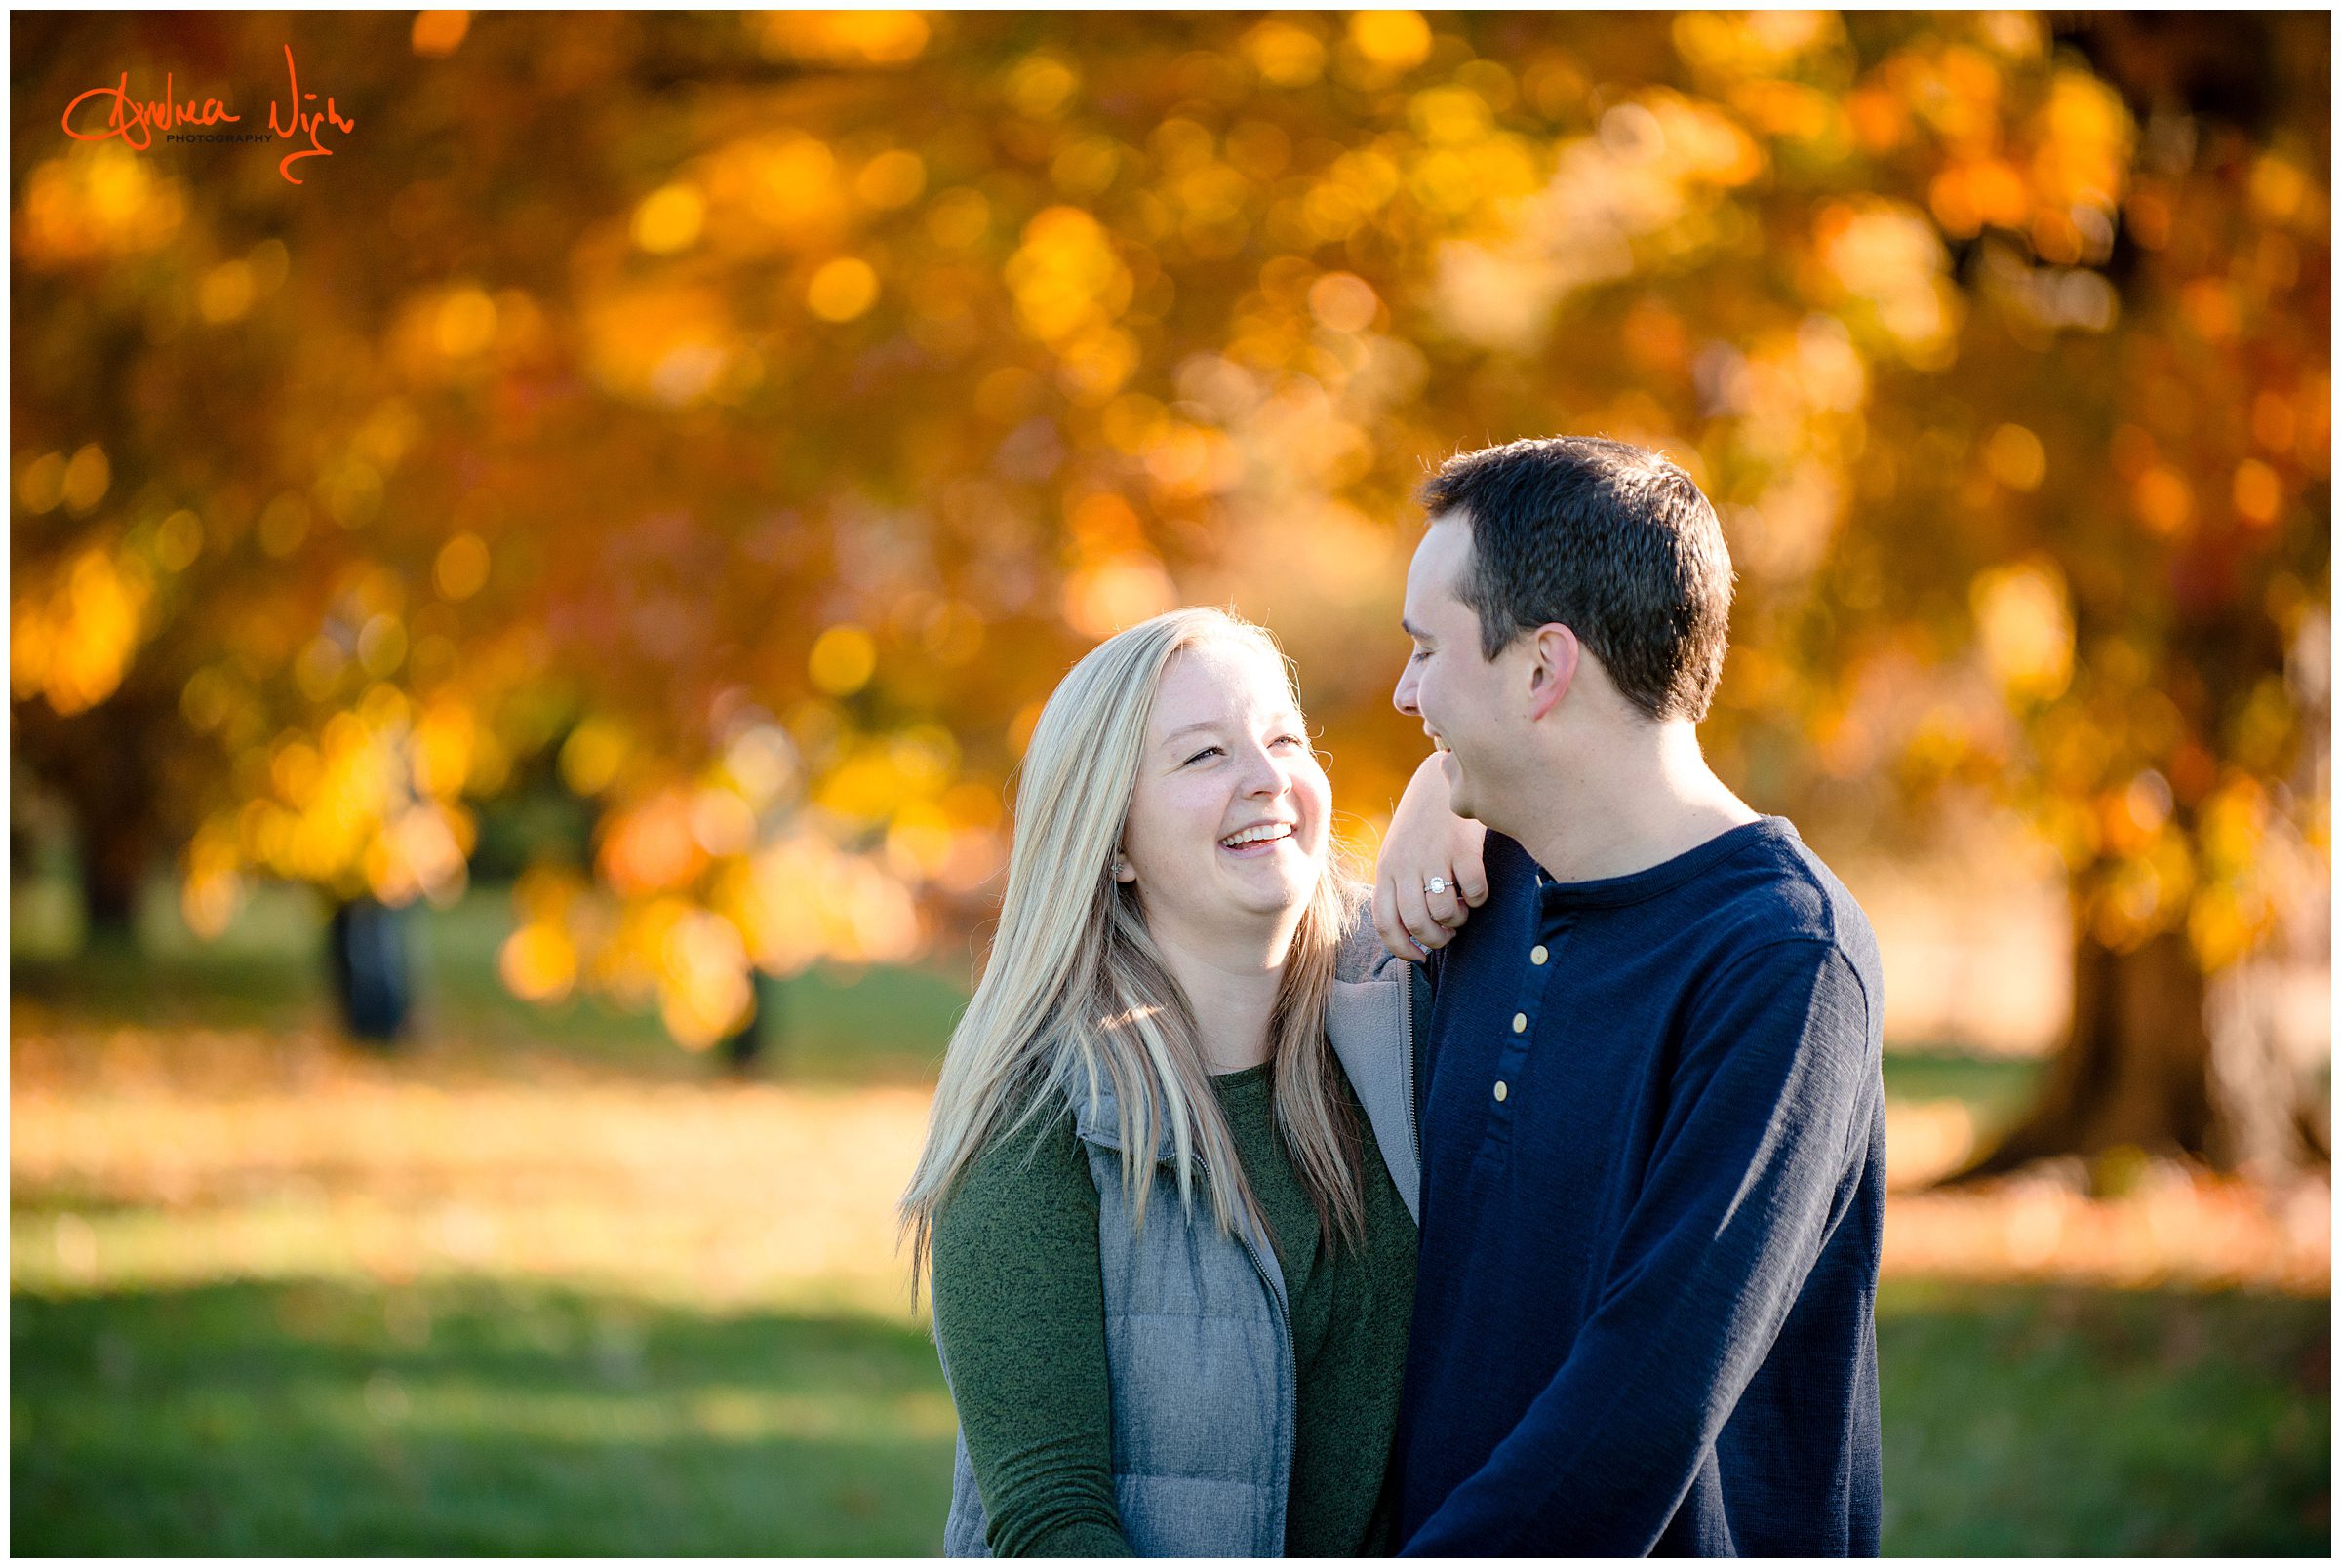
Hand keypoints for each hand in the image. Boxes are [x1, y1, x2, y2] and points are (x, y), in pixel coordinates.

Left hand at [1374, 752, 1488, 961]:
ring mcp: (1434, 856)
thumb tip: (1409, 933)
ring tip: (1461, 909)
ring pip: (1444, 912)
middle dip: (1436, 939)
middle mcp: (1406, 865)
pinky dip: (1478, 899)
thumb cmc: (1421, 823)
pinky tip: (1476, 889)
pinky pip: (1473, 892)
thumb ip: (1398, 887)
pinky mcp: (1463, 848)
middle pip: (1417, 923)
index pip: (1385, 923)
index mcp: (1386, 869)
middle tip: (1448, 933)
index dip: (1402, 949)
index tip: (1420, 957)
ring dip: (1458, 920)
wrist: (1442, 777)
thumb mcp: (1398, 853)